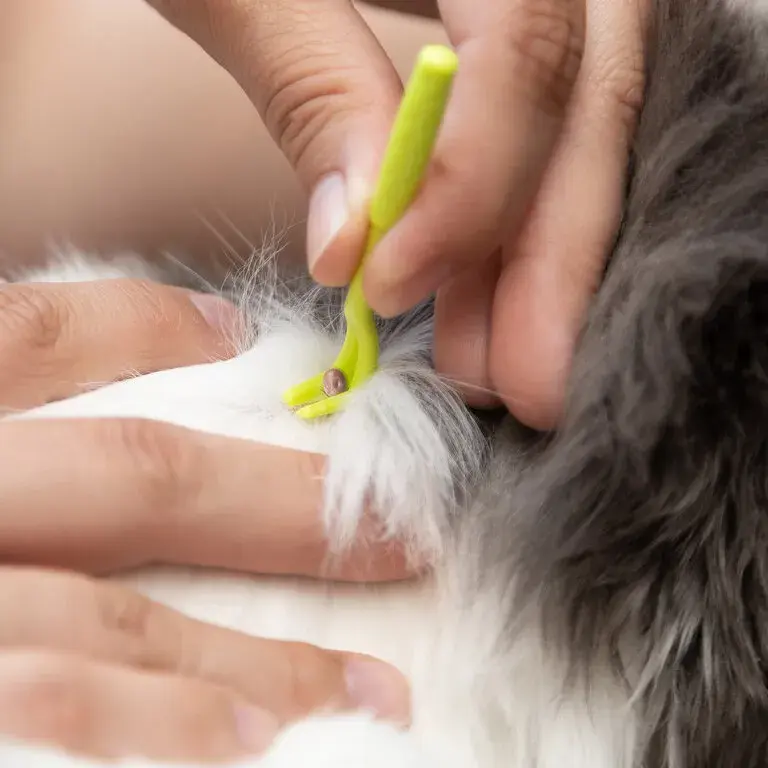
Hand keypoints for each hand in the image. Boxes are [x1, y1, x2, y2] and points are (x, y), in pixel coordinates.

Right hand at [0, 278, 410, 756]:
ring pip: (121, 617)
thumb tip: (187, 331)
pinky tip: (252, 740)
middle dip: (284, 501)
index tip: (235, 333)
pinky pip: (58, 705)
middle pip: (139, 474)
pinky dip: (163, 721)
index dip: (148, 326)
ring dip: (258, 652)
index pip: (44, 335)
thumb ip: (13, 383)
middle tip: (399, 526)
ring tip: (368, 684)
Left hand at [144, 0, 645, 429]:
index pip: (531, 44)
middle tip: (527, 385)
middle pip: (592, 106)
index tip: (393, 287)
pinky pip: (547, 137)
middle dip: (555, 261)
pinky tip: (480, 300)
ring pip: (581, 133)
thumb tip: (361, 241)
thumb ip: (313, 88)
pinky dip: (512, 228)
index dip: (475, 184)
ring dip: (537, 264)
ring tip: (493, 366)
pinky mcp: (519, 36)